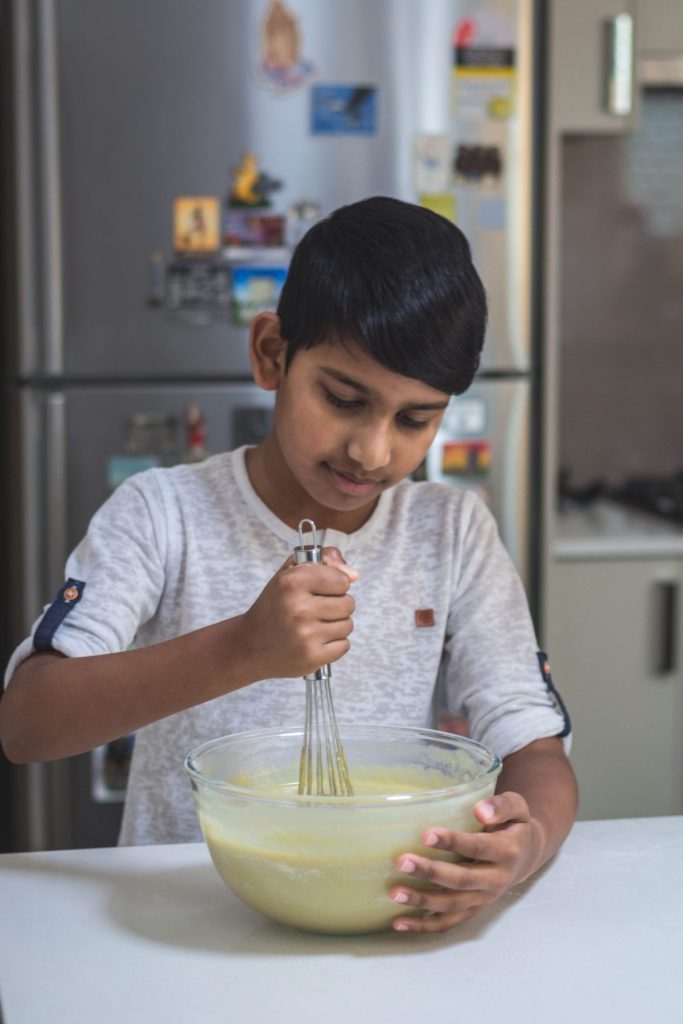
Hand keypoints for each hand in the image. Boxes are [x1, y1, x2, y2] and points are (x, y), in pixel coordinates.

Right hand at [241, 547, 357, 680]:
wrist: (249, 645)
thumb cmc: (274, 606)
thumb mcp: (290, 573)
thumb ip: (323, 559)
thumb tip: (354, 574)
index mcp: (292, 582)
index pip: (342, 580)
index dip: (334, 585)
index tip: (320, 591)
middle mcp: (298, 607)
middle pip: (348, 603)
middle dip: (336, 606)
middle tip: (314, 611)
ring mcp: (306, 634)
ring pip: (348, 625)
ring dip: (335, 626)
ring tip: (313, 627)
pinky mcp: (312, 657)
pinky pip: (344, 645)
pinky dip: (333, 645)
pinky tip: (314, 642)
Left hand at [389, 791, 542, 933]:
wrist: (524, 855)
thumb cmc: (513, 825)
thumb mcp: (517, 808)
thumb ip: (502, 806)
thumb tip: (480, 810)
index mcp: (507, 852)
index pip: (478, 848)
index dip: (453, 842)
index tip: (426, 835)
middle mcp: (496, 880)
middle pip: (461, 880)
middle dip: (430, 872)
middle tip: (402, 862)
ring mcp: (484, 899)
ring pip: (451, 905)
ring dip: (422, 901)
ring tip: (394, 893)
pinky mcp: (472, 910)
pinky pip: (448, 923)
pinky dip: (424, 926)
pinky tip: (399, 922)